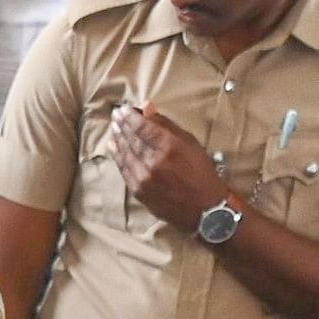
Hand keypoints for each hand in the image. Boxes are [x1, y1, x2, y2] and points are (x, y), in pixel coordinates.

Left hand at [109, 106, 232, 232]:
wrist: (205, 210)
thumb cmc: (202, 173)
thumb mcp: (190, 143)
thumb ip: (166, 125)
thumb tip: (147, 108)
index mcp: (170, 147)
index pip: (142, 127)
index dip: (130, 117)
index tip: (123, 109)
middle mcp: (154, 162)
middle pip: (131, 139)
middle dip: (122, 126)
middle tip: (116, 116)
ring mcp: (144, 178)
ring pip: (125, 154)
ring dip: (117, 139)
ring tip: (113, 129)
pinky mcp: (138, 191)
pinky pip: (124, 170)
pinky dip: (117, 156)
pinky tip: (114, 147)